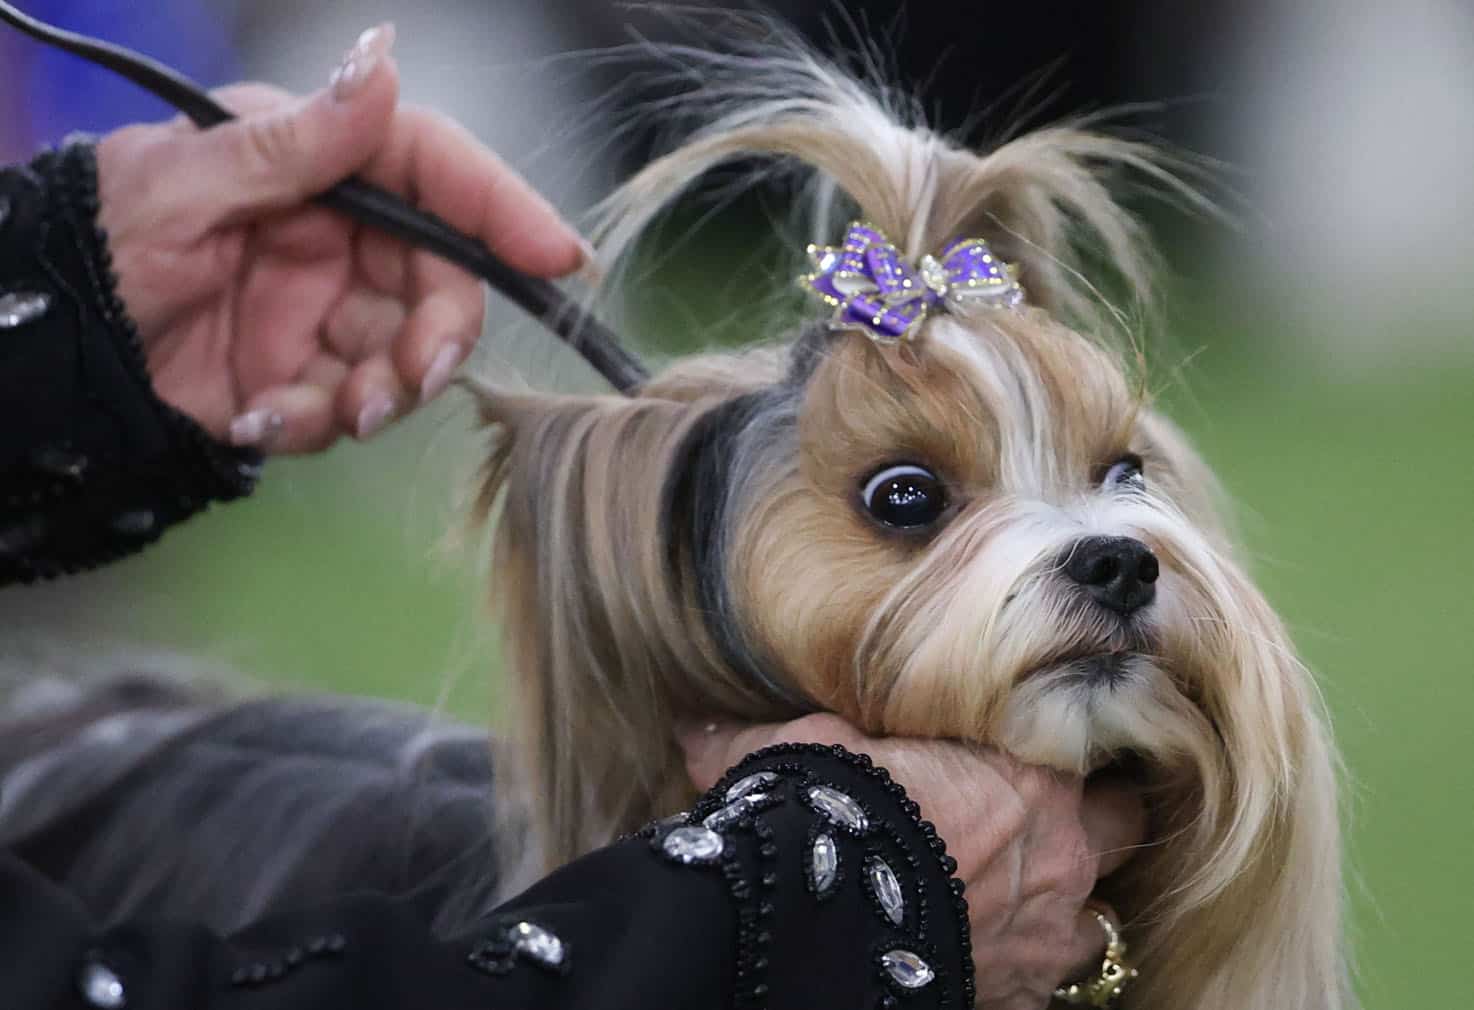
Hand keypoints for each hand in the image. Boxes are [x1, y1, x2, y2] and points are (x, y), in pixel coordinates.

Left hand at [95, 25, 586, 452]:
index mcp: (318, 165)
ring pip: (407, 355)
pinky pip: (347, 408)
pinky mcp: (304, 377)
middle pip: (441, 280)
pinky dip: (313, 424)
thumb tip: (383, 64)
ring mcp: (324, 311)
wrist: (44, 353)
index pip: (436, 173)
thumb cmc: (99, 237)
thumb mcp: (187, 180)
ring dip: (381, 392)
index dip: (505, 209)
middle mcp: (338, 235)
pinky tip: (254, 417)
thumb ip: (295, 140)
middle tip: (413, 373)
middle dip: (439, 332)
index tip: (558, 258)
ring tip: (326, 412)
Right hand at [680, 714, 1145, 1009]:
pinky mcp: (1021, 996)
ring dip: (1073, 909)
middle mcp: (1059, 847)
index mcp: (1026, 767)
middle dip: (1094, 821)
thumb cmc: (827, 804)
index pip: (1089, 737)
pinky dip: (1030, 975)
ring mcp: (1048, 930)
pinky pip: (1057, 988)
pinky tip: (993, 964)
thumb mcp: (796, 746)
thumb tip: (693, 726)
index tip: (1040, 741)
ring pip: (1104, 919)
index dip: (1070, 740)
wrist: (825, 910)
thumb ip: (759, 733)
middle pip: (1122, 823)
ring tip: (1028, 902)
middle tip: (1049, 819)